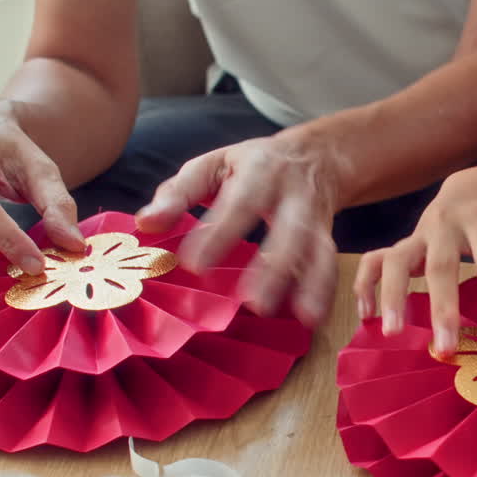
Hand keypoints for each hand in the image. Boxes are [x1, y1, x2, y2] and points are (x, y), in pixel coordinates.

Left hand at [136, 130, 343, 326]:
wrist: (315, 156)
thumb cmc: (251, 165)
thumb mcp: (213, 165)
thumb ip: (178, 192)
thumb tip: (146, 224)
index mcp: (260, 171)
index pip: (240, 203)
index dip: (220, 233)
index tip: (195, 265)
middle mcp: (294, 195)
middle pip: (291, 231)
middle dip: (276, 267)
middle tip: (254, 302)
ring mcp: (316, 218)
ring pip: (318, 251)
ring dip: (312, 284)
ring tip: (302, 316)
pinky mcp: (327, 238)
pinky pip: (330, 266)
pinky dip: (325, 292)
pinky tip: (314, 319)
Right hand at [353, 165, 476, 351]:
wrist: (476, 184)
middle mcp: (445, 224)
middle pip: (440, 266)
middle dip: (442, 308)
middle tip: (445, 348)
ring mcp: (418, 233)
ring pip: (398, 261)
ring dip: (393, 296)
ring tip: (392, 332)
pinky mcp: (403, 242)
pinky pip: (374, 260)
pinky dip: (366, 285)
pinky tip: (366, 315)